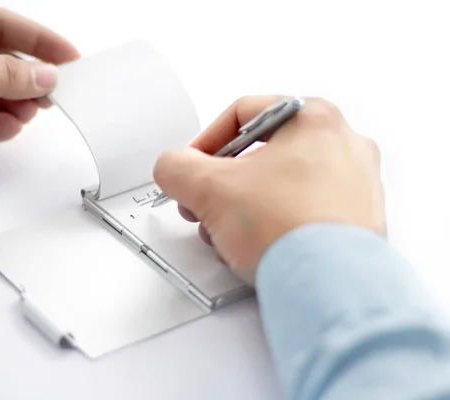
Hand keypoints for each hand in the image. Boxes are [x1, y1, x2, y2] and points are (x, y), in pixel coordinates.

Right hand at [153, 96, 385, 284]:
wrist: (329, 285)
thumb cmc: (289, 230)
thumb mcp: (208, 188)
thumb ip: (177, 168)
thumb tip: (173, 169)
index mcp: (314, 119)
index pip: (244, 114)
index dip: (206, 142)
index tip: (194, 166)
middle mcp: (344, 145)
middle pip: (262, 153)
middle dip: (224, 183)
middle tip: (206, 204)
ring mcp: (356, 184)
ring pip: (282, 184)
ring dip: (246, 206)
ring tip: (229, 233)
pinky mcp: (358, 220)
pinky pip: (303, 211)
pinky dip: (275, 224)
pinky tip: (258, 246)